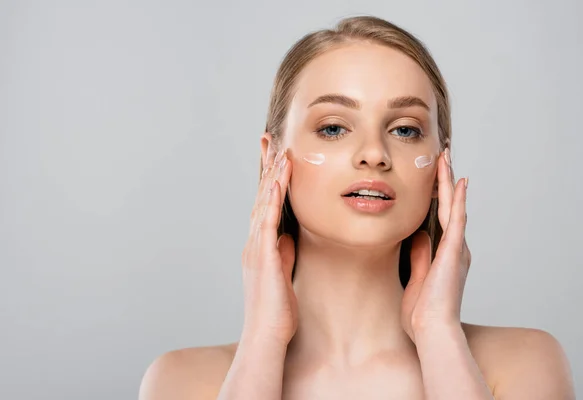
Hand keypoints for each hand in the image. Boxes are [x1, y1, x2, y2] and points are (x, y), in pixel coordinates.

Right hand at [240, 147, 296, 347]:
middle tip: (270, 140)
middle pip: (260, 196)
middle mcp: (254, 242)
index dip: (269, 179)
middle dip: (266, 167)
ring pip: (263, 203)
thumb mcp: (281, 274)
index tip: (275, 157)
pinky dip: (273, 198)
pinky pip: (268, 221)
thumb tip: (288, 237)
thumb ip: (282, 253)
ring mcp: (256, 248)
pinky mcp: (263, 256)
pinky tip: (279, 179)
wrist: (267, 336)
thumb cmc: (277, 310)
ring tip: (278, 150)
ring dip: (271, 175)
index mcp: (259, 245)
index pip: (265, 204)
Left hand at [400, 148, 470, 341]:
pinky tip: (458, 182)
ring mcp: (457, 249)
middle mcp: (455, 249)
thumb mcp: (415, 277)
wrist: (431, 330)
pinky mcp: (455, 252)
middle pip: (449, 206)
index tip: (433, 176)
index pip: (441, 217)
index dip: (438, 195)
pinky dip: (458, 200)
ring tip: (446, 157)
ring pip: (453, 206)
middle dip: (445, 180)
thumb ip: (419, 255)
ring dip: (449, 181)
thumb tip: (418, 235)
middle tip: (443, 156)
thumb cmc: (423, 313)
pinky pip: (457, 220)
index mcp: (446, 255)